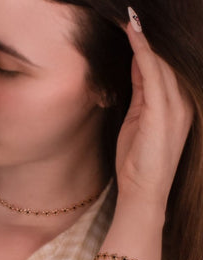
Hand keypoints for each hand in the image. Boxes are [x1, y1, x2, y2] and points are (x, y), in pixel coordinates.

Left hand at [116, 22, 192, 212]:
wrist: (143, 189)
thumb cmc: (138, 158)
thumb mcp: (138, 118)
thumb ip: (141, 90)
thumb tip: (138, 62)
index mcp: (175, 104)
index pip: (162, 65)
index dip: (148, 43)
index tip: (134, 23)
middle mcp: (181, 101)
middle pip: (165, 58)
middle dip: (149, 35)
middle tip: (132, 13)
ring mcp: (175, 106)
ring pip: (160, 61)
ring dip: (145, 37)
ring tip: (131, 15)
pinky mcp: (161, 112)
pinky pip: (150, 74)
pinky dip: (142, 51)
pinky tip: (133, 32)